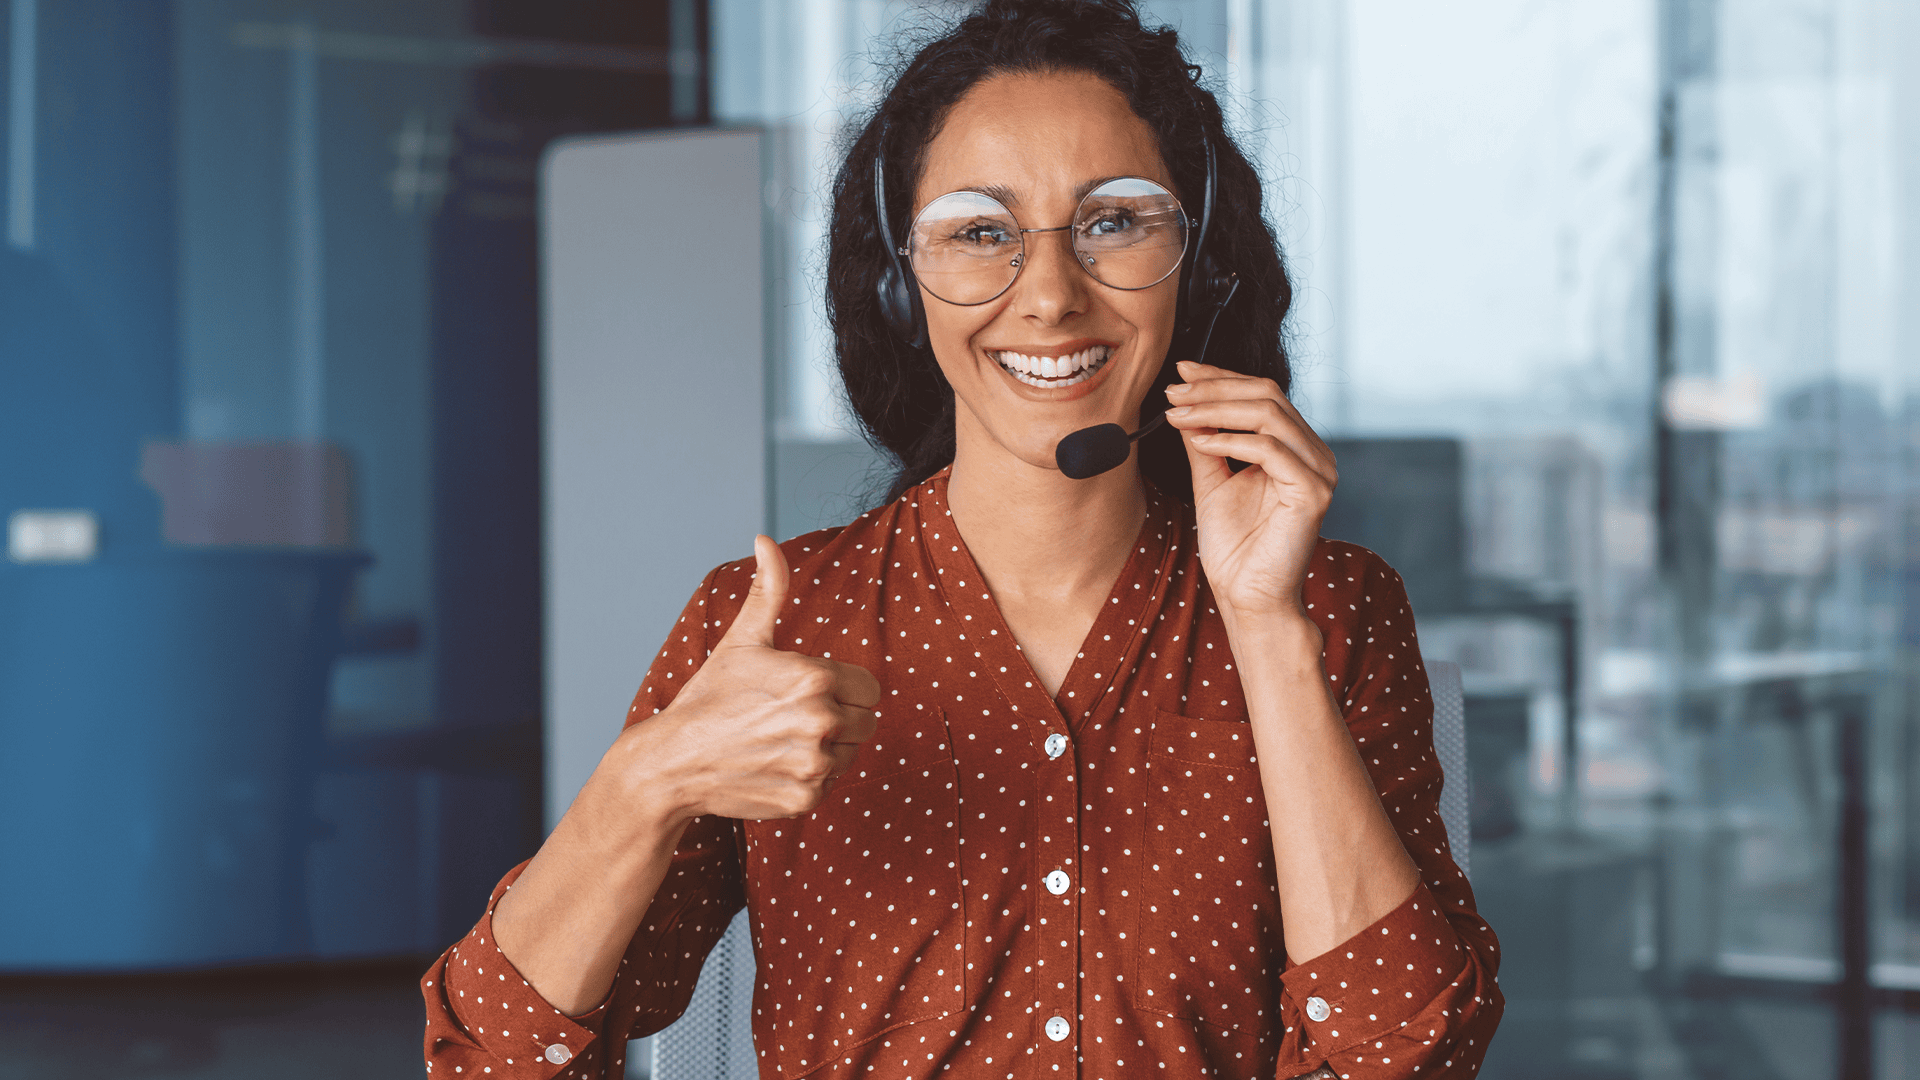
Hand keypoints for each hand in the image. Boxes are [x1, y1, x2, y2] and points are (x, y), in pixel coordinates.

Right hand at [615, 535, 882, 821]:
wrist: (672, 763)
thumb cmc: (709, 696)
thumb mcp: (742, 640)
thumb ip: (769, 590)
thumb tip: (765, 538)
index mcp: (816, 678)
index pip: (870, 688)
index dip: (843, 689)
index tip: (808, 692)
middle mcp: (821, 722)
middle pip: (865, 722)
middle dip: (837, 718)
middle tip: (788, 718)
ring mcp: (814, 765)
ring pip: (850, 754)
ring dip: (825, 749)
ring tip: (779, 741)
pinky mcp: (806, 800)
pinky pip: (831, 785)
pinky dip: (809, 779)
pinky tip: (774, 766)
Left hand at [1163, 361, 1337, 623]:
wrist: (1248, 597)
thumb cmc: (1234, 547)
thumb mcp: (1211, 480)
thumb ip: (1204, 439)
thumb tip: (1183, 399)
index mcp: (1296, 447)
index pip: (1262, 394)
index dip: (1221, 378)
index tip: (1180, 371)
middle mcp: (1315, 453)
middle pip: (1267, 395)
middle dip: (1214, 389)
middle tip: (1173, 391)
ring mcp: (1320, 471)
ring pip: (1269, 415)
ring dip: (1216, 410)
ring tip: (1178, 414)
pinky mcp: (1313, 492)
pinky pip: (1271, 450)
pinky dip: (1231, 441)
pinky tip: (1199, 442)